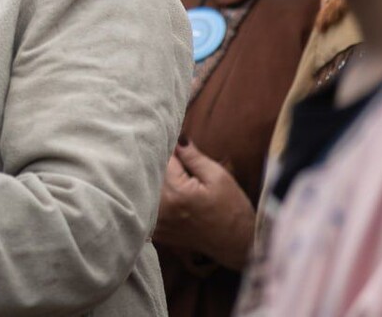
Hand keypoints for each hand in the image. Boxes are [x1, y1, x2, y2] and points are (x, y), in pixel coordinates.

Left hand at [154, 139, 255, 269]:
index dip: (168, 149)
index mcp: (176, 192)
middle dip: (157, 162)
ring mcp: (155, 222)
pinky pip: (145, 206)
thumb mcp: (218, 176)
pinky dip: (149, 196)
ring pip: (144, 189)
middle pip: (147, 174)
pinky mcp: (155, 231)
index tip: (174, 145)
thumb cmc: (232, 208)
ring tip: (171, 175)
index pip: (160, 158)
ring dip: (151, 178)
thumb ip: (192, 156)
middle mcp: (160, 208)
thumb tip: (175, 137)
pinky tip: (164, 192)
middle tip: (172, 158)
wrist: (237, 244)